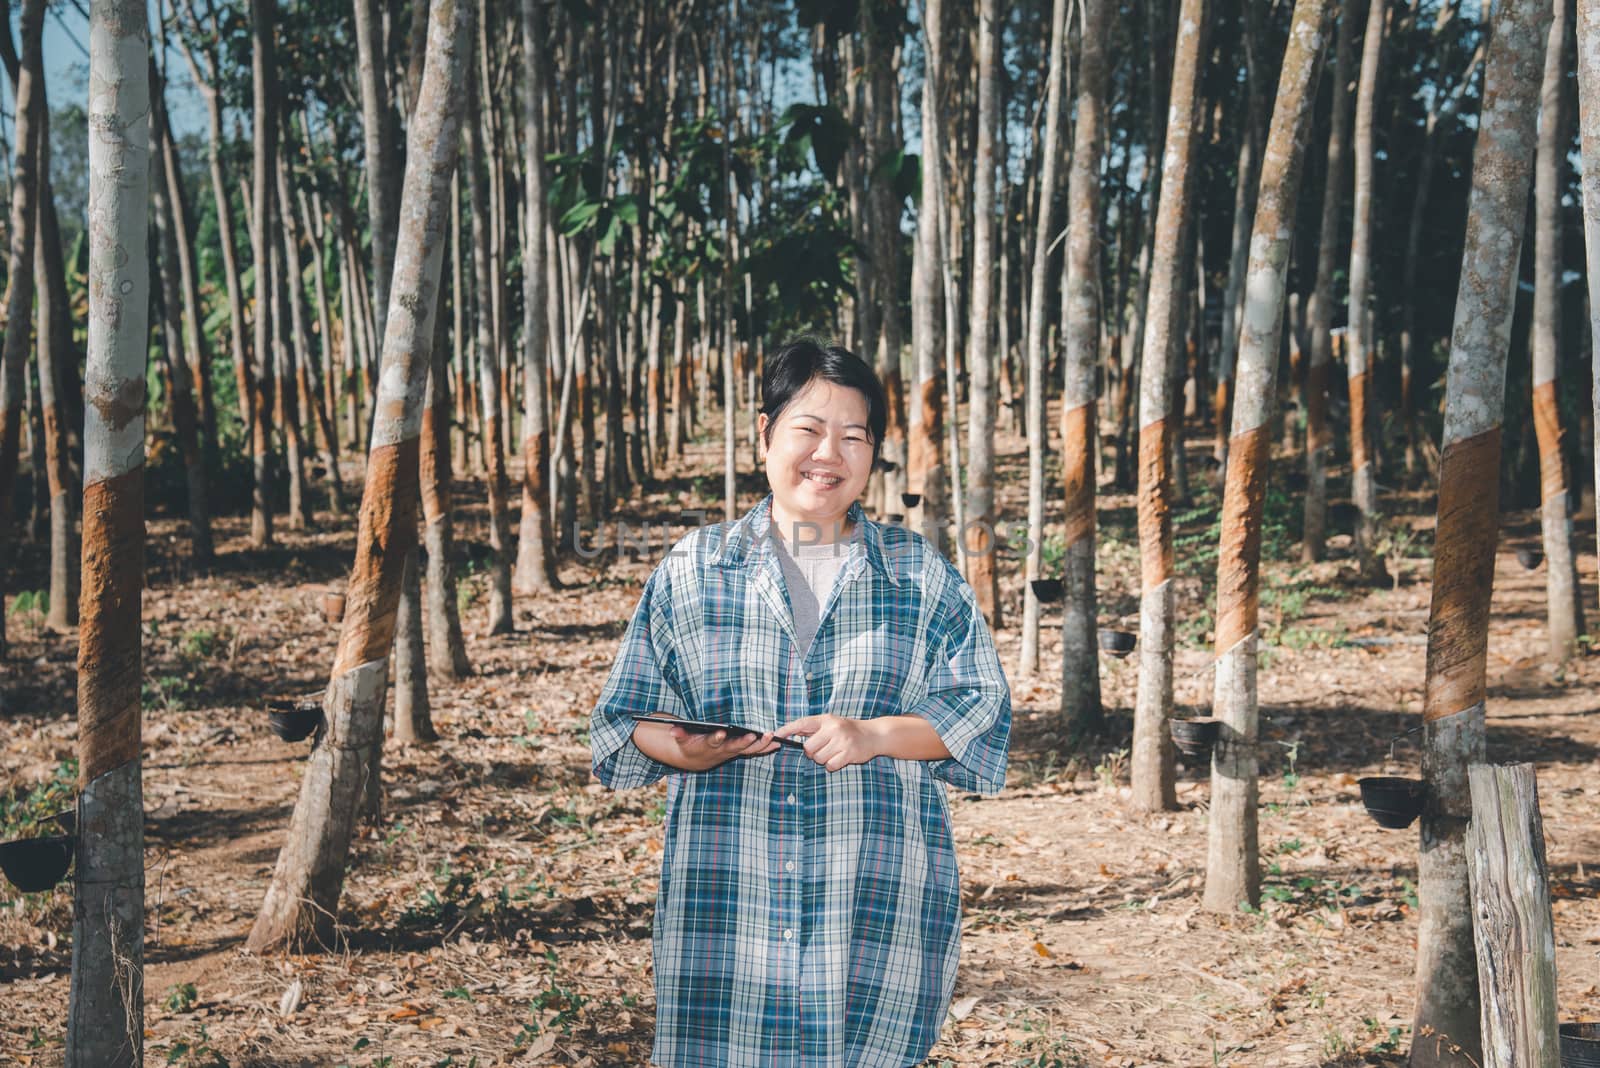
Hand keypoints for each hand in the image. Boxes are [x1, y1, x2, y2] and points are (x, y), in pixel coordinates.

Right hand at [632, 721, 780, 771]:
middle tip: (755, 735)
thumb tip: (672, 730)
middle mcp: (723, 750)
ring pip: (749, 750)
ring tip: (773, 737)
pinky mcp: (740, 751)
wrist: (697, 760)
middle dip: (745, 741)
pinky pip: (755, 751)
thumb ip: (679, 734)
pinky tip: (777, 743)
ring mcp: (733, 752)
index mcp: (709, 745)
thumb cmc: (691, 745)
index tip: (720, 733)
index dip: (716, 738)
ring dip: (761, 744)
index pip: (712, 741)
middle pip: (736, 746)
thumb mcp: (682, 740)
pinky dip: (766, 747)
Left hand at [776, 715, 880, 772]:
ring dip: (824, 760)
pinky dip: (833, 765)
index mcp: (826, 720)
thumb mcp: (833, 723)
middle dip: (813, 753)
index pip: (802, 723)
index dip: (788, 729)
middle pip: (808, 748)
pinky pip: (830, 765)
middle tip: (823, 750)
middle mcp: (833, 728)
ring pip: (819, 758)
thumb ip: (815, 729)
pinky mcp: (848, 753)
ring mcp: (841, 741)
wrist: (874, 734)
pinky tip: (841, 758)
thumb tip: (793, 733)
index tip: (776, 735)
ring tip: (835, 752)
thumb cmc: (849, 730)